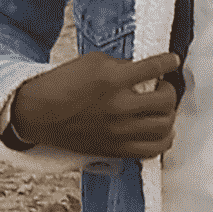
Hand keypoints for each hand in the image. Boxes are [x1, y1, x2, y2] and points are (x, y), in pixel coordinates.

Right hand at [10, 51, 180, 159]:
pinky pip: (154, 150)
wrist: (39, 114)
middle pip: (166, 101)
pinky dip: (163, 139)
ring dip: (169, 115)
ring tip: (162, 110)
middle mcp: (119, 106)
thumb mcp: (92, 62)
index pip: (154, 67)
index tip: (173, 61)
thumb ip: (122, 66)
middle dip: (170, 90)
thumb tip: (147, 73)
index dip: (169, 62)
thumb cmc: (63, 85)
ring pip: (165, 127)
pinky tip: (159, 131)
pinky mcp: (117, 149)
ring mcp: (119, 131)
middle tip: (163, 88)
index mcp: (112, 79)